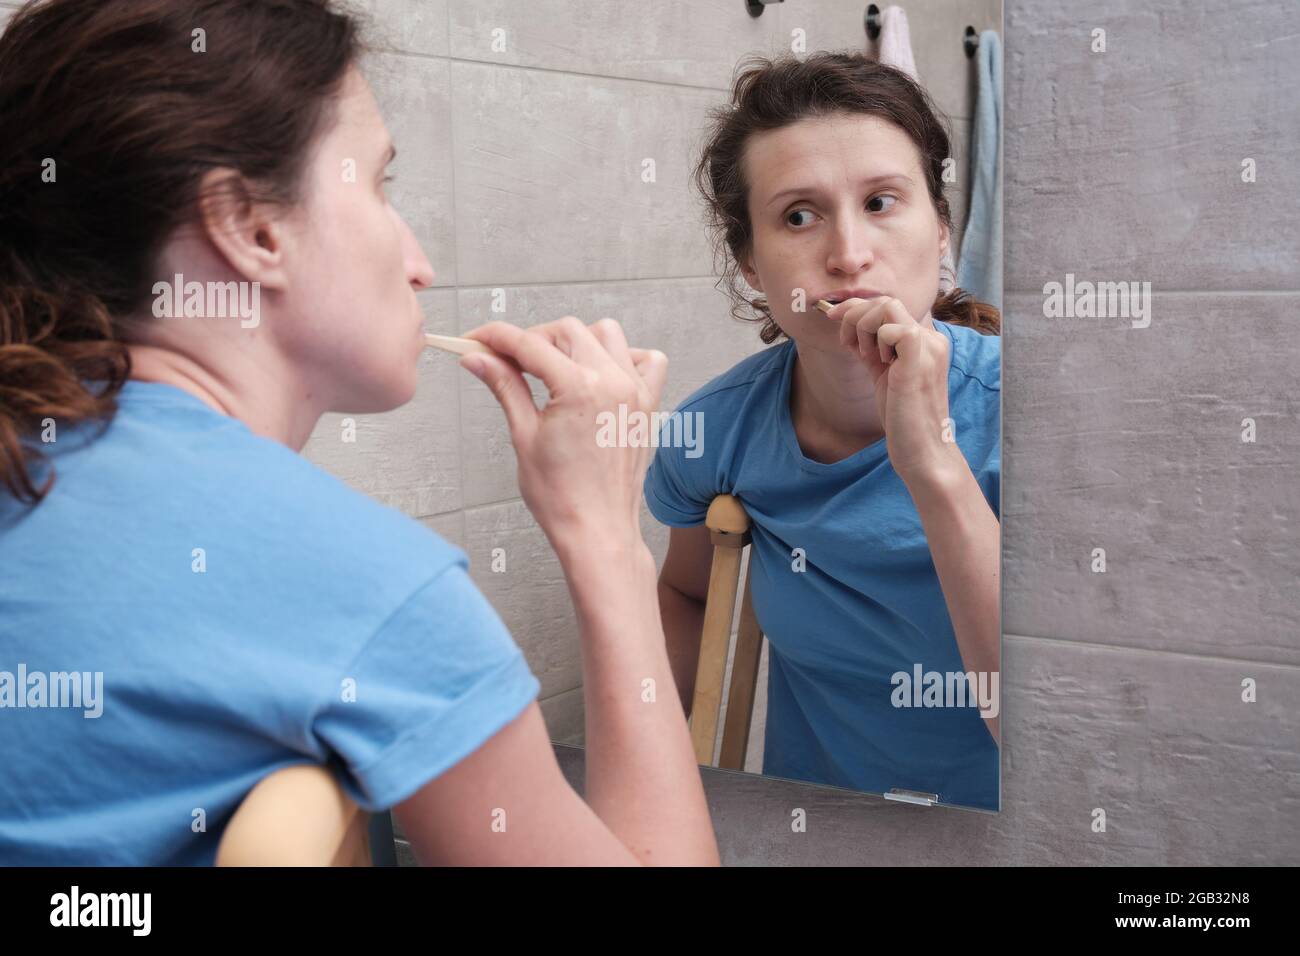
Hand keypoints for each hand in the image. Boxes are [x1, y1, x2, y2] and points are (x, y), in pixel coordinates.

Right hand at [459, 317, 667, 554]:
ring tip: (554, 367)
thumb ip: (504, 386)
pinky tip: (601, 374)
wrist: (597, 530)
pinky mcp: (648, 405)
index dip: (496, 338)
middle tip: (509, 360)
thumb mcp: (523, 435)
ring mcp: (636, 391)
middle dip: (534, 339)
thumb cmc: (562, 497)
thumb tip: (478, 359)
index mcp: (579, 388)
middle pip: (567, 330)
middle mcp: (613, 382)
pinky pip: (648, 359)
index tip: (478, 341)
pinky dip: (625, 356)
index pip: (529, 344)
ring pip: (606, 334)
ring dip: (577, 340)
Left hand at [827, 296, 959, 483]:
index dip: (856, 307)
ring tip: (862, 354)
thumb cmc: (902, 418)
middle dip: (853, 314)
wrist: (921, 450)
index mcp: (924, 341)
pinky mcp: (920, 360)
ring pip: (888, 307)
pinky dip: (876, 340)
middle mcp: (931, 339)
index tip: (832, 319)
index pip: (888, 305)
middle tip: (843, 341)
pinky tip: (878, 363)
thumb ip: (873, 350)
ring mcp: (929, 348)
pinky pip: (893, 328)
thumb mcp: (883, 375)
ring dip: (862, 326)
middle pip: (886, 301)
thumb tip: (849, 327)